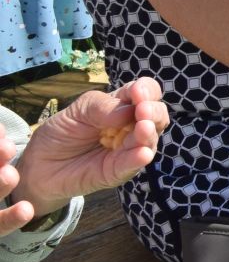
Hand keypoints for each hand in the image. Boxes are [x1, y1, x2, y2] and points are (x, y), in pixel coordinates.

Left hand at [2, 78, 168, 230]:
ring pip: (150, 140)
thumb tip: (130, 111)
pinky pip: (133, 164)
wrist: (39, 167)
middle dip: (154, 112)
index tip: (137, 93)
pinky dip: (139, 158)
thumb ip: (102, 107)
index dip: (147, 90)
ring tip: (143, 129)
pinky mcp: (119, 171)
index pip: (146, 92)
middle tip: (143, 111)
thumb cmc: (60, 133)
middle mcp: (132, 126)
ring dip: (149, 134)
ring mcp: (128, 149)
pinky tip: (142, 153)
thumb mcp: (77, 111)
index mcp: (123, 105)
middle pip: (157, 115)